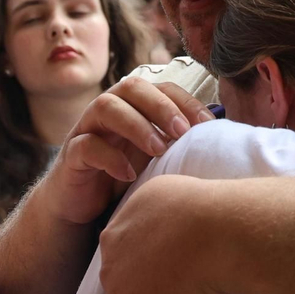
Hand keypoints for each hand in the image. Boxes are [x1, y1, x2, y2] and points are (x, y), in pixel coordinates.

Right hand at [44, 77, 212, 226]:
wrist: (81, 206)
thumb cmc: (123, 178)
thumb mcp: (156, 159)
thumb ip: (178, 145)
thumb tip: (223, 140)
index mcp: (134, 107)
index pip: (161, 88)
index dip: (185, 101)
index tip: (208, 124)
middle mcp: (109, 111)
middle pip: (131, 86)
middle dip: (160, 105)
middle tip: (181, 131)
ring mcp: (87, 130)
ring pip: (105, 106)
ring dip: (136, 124)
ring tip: (158, 150)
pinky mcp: (71, 155)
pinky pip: (87, 145)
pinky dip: (110, 157)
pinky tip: (129, 174)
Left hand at [98, 174, 227, 293]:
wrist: (215, 234)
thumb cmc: (198, 206)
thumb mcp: (163, 191)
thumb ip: (152, 209)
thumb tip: (161, 214)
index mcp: (116, 233)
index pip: (119, 257)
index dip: (136, 265)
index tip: (153, 270)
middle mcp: (111, 264)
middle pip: (116, 285)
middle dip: (131, 291)